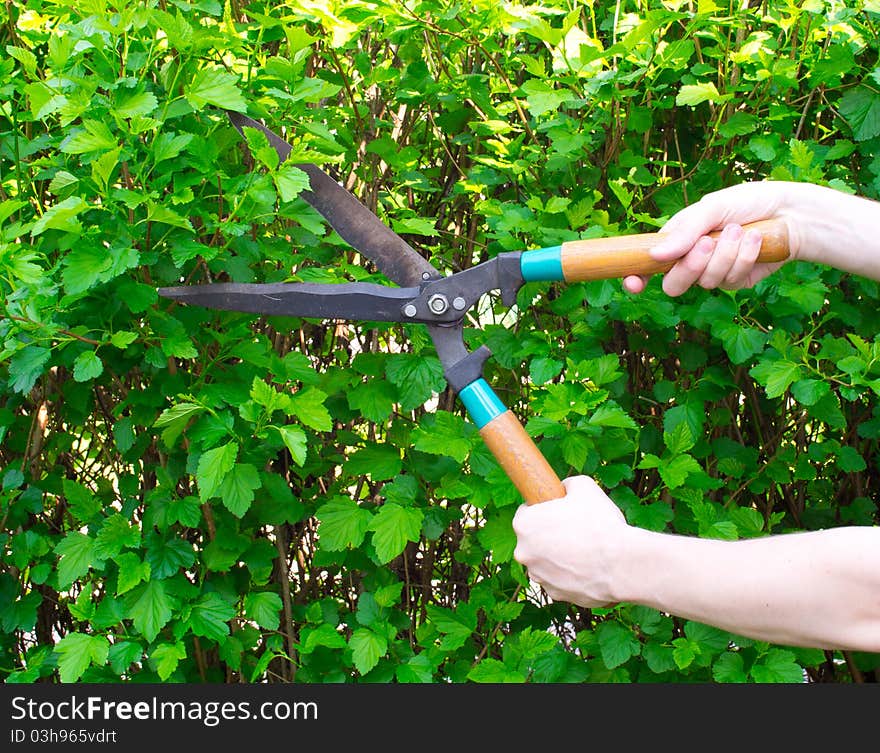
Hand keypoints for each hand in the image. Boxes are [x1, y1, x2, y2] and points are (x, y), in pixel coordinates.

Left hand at [512, 475, 629, 607]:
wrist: (621, 565)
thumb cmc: (600, 524)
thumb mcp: (584, 486)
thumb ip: (568, 485)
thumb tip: (565, 489)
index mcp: (524, 525)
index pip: (527, 512)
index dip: (544, 509)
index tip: (559, 510)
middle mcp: (524, 553)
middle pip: (535, 538)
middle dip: (550, 534)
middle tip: (575, 529)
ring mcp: (538, 576)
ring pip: (547, 561)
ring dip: (560, 555)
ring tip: (586, 549)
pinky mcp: (555, 595)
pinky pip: (560, 580)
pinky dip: (571, 574)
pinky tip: (590, 567)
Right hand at [623, 181, 799, 296]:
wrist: (790, 212)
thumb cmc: (748, 202)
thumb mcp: (712, 207)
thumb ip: (685, 232)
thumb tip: (655, 255)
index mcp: (677, 240)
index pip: (648, 266)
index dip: (637, 277)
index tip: (634, 282)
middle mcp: (692, 260)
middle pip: (674, 285)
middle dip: (691, 265)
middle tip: (708, 241)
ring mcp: (714, 273)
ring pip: (706, 282)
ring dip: (725, 254)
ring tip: (739, 230)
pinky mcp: (736, 281)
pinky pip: (731, 280)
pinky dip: (743, 257)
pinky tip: (755, 240)